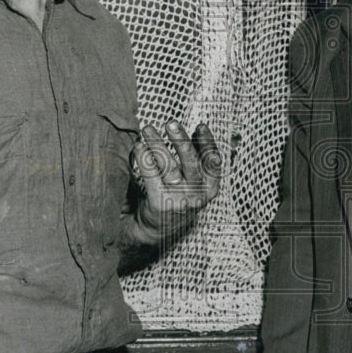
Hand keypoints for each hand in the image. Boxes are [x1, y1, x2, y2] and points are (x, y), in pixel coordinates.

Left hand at [130, 121, 220, 241]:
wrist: (156, 229)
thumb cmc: (177, 196)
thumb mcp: (194, 181)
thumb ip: (198, 158)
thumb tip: (200, 129)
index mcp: (210, 188)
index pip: (213, 162)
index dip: (207, 143)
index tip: (200, 126)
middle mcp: (197, 195)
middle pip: (190, 162)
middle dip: (181, 140)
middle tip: (171, 123)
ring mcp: (179, 200)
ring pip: (169, 166)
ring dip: (157, 144)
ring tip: (148, 129)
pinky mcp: (160, 203)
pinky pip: (151, 175)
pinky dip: (144, 158)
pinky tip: (139, 146)